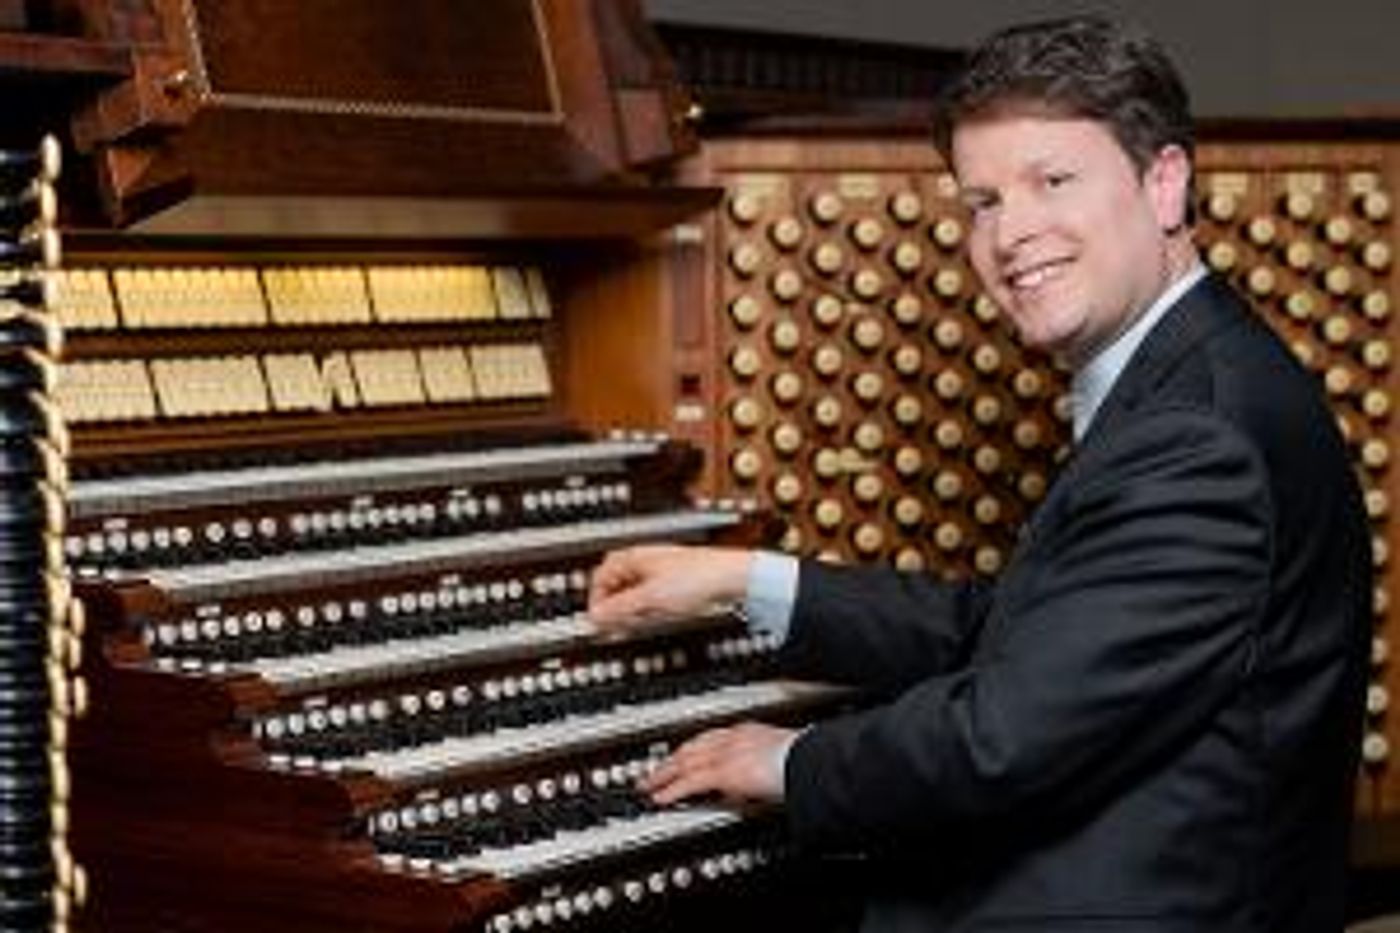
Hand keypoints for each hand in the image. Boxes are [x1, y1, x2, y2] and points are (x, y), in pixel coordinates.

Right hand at [588, 545, 752, 633]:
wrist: (735, 577)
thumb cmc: (698, 579)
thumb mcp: (650, 600)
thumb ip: (620, 609)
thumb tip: (595, 617)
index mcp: (636, 556)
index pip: (601, 576)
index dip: (595, 600)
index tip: (596, 621)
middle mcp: (649, 558)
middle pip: (618, 580)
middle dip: (611, 603)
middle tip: (610, 624)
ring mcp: (667, 567)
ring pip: (637, 587)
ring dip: (630, 606)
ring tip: (630, 624)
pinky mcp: (683, 579)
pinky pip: (655, 593)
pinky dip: (648, 606)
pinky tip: (654, 616)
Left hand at [641, 722, 795, 806]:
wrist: (810, 760)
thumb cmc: (806, 760)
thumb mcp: (780, 758)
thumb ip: (764, 766)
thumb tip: (760, 781)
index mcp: (747, 731)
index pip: (709, 737)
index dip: (690, 747)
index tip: (680, 754)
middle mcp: (732, 738)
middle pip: (691, 747)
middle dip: (670, 760)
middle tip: (654, 771)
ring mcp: (726, 753)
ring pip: (684, 763)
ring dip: (663, 775)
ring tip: (648, 786)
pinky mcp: (723, 773)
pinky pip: (690, 782)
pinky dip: (673, 790)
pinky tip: (661, 799)